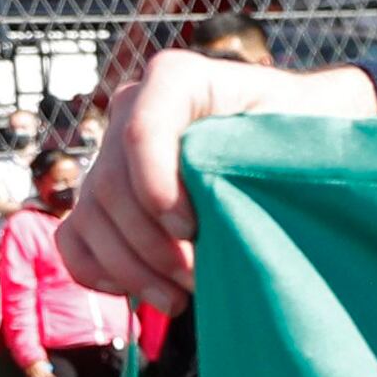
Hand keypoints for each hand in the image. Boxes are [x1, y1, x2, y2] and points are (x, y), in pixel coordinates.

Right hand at [56, 53, 376, 310]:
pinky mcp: (105, 194)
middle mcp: (131, 108)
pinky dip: (99, 271)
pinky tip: (140, 292)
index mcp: (177, 79)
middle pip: (112, 185)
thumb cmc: (301, 130)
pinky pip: (75, 237)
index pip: (141, 130)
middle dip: (151, 243)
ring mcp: (113, 153)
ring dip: (131, 269)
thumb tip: (228, 201)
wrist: (294, 135)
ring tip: (179, 298)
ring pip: (91, 216)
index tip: (191, 230)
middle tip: (197, 278)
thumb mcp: (293, 128)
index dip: (155, 186)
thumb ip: (260, 150)